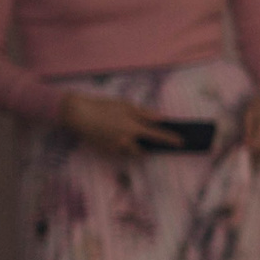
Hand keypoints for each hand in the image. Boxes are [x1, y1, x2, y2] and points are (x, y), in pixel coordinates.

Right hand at [58, 92, 178, 157]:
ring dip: (134, 149)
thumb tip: (161, 119)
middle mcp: (126, 141)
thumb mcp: (126, 105)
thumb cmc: (103, 107)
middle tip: (148, 144)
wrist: (78, 114)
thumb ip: (145, 113)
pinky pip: (118, 152)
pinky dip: (121, 148)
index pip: (158, 136)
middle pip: (144, 152)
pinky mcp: (105, 151)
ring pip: (130, 153)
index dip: (171, 139)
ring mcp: (115, 147)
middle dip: (147, 150)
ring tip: (128, 139)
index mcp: (133, 127)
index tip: (181, 142)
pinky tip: (114, 138)